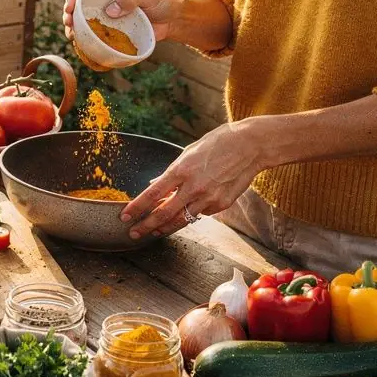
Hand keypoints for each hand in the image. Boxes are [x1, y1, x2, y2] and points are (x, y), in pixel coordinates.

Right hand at [63, 0, 183, 45]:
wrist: (172, 19)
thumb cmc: (161, 2)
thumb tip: (109, 11)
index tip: (69, 8)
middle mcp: (105, 1)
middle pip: (80, 5)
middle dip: (69, 13)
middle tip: (68, 24)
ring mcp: (108, 17)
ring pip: (84, 21)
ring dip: (75, 28)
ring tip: (71, 36)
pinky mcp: (113, 30)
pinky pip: (96, 34)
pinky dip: (87, 40)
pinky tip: (82, 46)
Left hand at [120, 119, 264, 239]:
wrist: (251, 146)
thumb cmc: (218, 143)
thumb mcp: (189, 152)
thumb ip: (172, 172)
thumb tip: (154, 184)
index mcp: (182, 170)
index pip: (152, 194)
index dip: (137, 208)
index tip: (125, 216)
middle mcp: (194, 187)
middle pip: (164, 213)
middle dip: (146, 225)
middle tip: (133, 233)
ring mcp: (209, 198)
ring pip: (182, 220)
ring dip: (164, 228)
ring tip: (153, 231)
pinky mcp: (222, 205)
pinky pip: (201, 213)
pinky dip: (191, 214)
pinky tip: (187, 212)